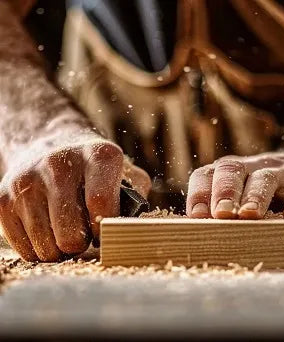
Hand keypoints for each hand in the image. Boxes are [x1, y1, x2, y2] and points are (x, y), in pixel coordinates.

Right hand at [0, 136, 150, 260]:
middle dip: (81, 244)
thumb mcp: (124, 172)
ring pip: (46, 246)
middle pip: (71, 234)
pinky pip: (24, 247)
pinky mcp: (3, 196)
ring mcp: (27, 179)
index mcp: (98, 155)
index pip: (101, 203)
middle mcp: (59, 163)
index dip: (105, 230)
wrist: (51, 146)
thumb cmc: (95, 169)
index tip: (103, 233)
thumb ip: (135, 197)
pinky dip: (39, 249)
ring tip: (67, 232)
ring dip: (60, 249)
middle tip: (84, 235)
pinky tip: (48, 231)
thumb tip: (132, 229)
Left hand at [186, 144, 283, 218]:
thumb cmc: (272, 191)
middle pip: (233, 171)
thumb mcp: (245, 193)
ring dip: (255, 197)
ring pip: (266, 179)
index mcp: (233, 171)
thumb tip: (195, 230)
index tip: (196, 216)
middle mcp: (255, 168)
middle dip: (224, 193)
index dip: (199, 193)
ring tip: (249, 215)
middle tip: (221, 214)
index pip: (207, 175)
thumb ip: (222, 208)